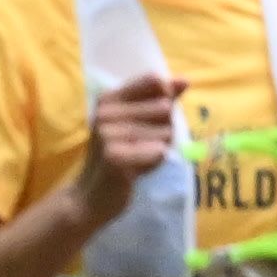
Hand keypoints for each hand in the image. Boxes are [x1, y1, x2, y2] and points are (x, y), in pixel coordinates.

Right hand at [64, 68, 182, 230]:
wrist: (91, 196)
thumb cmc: (119, 156)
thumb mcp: (135, 123)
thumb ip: (160, 100)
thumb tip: (184, 80)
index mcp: (109, 98)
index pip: (155, 82)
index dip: (166, 99)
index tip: (153, 119)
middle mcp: (106, 112)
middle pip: (165, 109)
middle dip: (164, 130)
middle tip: (143, 146)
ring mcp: (108, 134)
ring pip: (166, 133)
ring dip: (160, 149)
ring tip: (138, 158)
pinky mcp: (115, 157)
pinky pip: (159, 152)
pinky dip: (156, 163)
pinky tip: (138, 170)